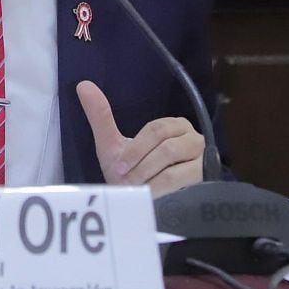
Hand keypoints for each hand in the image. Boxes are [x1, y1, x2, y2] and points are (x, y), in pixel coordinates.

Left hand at [77, 79, 203, 197]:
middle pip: (167, 148)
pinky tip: (151, 198)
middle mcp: (194, 140)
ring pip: (175, 170)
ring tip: (137, 191)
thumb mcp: (113, 145)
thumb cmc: (130, 172)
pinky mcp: (206, 183)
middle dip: (141, 167)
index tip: (119, 166)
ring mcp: (202, 162)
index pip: (157, 130)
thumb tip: (83, 85)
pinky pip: (184, 186)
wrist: (145, 203)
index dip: (135, 150)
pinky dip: (162, 193)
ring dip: (150, 182)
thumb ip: (101, 116)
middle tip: (127, 182)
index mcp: (174, 126)